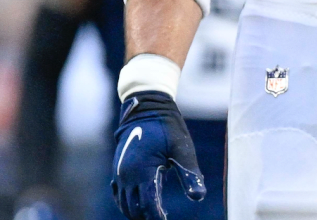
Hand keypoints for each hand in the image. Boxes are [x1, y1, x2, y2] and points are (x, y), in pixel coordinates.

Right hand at [111, 91, 205, 219]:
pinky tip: (138, 204)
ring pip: (124, 203)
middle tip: (161, 218)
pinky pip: (118, 192)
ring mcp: (120, 171)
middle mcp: (127, 174)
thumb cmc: (166, 127)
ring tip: (152, 215)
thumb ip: (190, 174)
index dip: (158, 218)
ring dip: (136, 212)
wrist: (145, 107)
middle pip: (133, 209)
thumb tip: (198, 197)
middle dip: (147, 217)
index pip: (148, 206)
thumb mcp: (181, 149)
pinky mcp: (118, 167)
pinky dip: (126, 202)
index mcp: (142, 171)